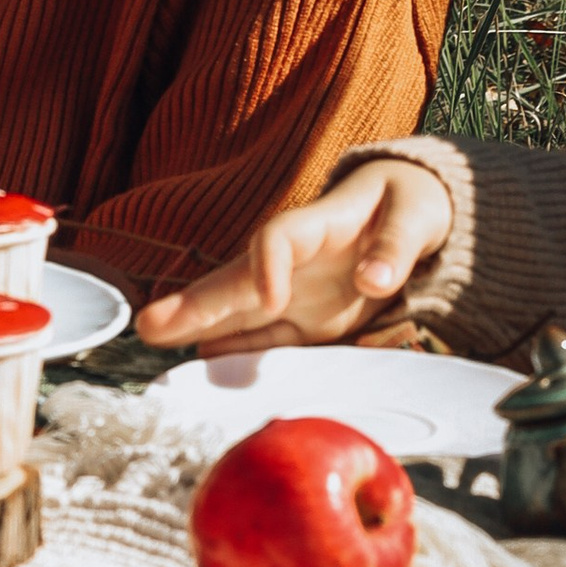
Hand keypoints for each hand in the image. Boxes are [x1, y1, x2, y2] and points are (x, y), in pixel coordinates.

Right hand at [136, 159, 458, 353]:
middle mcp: (292, 260)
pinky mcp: (305, 319)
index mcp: (316, 224)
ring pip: (238, 310)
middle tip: (150, 324)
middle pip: (236, 278)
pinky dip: (236, 350)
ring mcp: (293, 290)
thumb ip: (397, 247)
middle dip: (196, 303)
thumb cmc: (408, 205)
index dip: (266, 267)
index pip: (277, 239)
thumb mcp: (415, 214)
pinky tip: (204, 361)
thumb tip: (374, 280)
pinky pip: (265, 337)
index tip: (271, 300)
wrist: (406, 215)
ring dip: (199, 327)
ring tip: (155, 339)